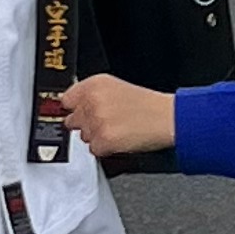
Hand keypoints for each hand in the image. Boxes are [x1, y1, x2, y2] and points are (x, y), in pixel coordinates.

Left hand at [58, 73, 176, 158]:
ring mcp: (96, 121)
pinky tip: (120, 138)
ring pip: (83, 136)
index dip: (76, 108)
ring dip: (97, 136)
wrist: (167, 118)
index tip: (80, 112)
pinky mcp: (102, 141)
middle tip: (107, 121)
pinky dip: (105, 148)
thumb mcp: (117, 87)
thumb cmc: (148, 104)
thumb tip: (73, 105)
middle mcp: (92, 100)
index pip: (66, 100)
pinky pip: (93, 149)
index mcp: (95, 84)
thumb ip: (92, 94)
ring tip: (118, 128)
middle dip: (86, 124)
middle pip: (72, 121)